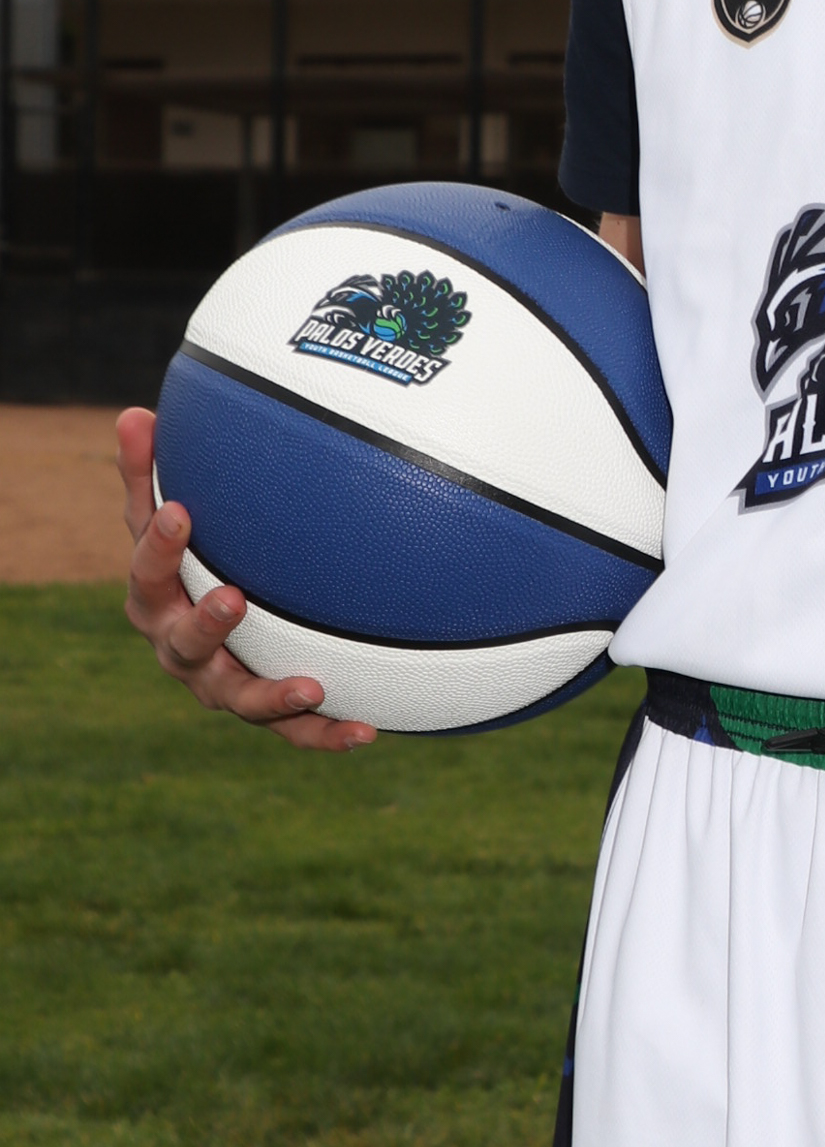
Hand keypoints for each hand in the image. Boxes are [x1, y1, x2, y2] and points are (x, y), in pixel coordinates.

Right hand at [118, 407, 375, 749]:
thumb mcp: (167, 507)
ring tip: (310, 685)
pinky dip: (326, 733)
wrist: (219, 612)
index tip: (179, 512)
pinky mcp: (263, 707)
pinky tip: (367, 731)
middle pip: (184, 644)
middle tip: (233, 598)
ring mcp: (221, 683)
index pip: (147, 571)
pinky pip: (293, 730)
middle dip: (205, 624)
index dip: (158, 545)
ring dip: (272, 695)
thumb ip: (151, 469)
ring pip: (239, 698)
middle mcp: (180, 648)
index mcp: (156, 597)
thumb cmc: (194, 548)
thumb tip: (135, 413)